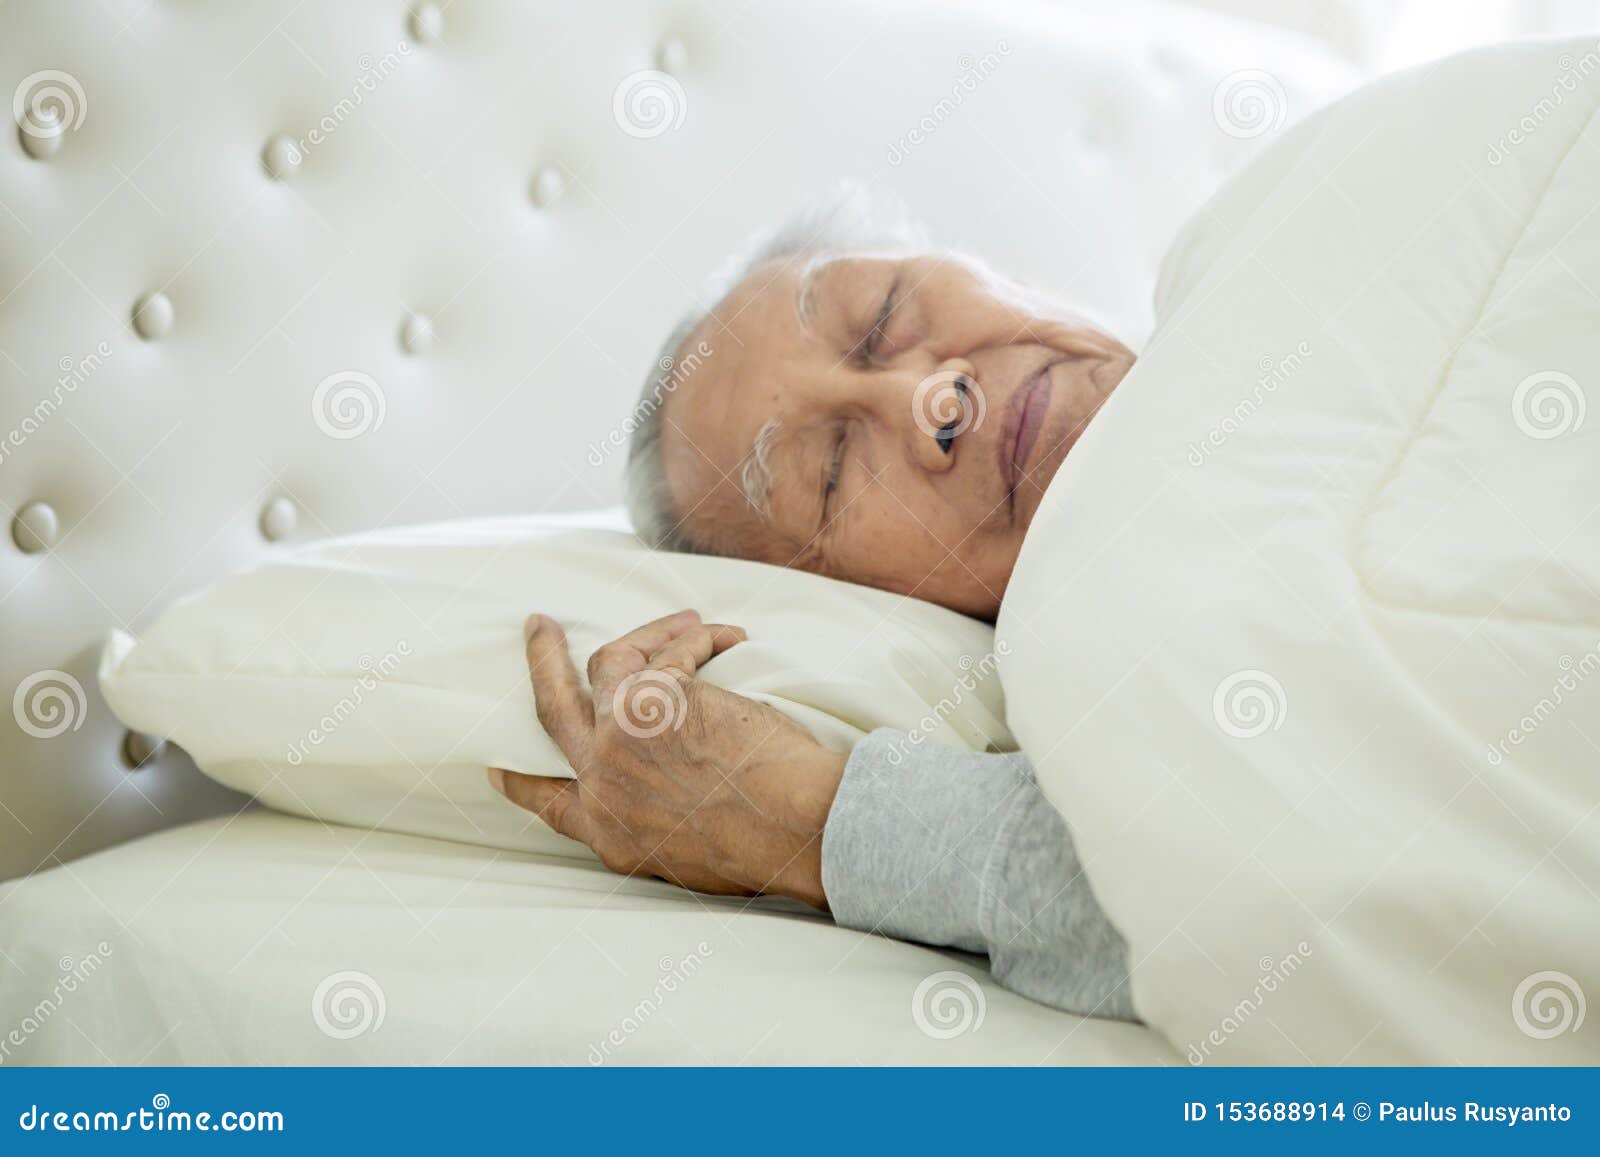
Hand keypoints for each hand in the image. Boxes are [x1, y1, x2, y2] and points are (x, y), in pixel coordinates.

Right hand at [488, 610, 846, 907]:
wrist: (791, 829)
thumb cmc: (762, 848)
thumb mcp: (685, 858)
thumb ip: (656, 825)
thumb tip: (669, 795)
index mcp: (607, 831)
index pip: (550, 801)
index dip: (522, 780)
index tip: (500, 769)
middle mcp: (601, 780)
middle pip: (552, 707)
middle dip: (541, 661)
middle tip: (538, 629)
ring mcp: (620, 733)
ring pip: (608, 661)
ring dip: (645, 633)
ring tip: (681, 622)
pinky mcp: (655, 694)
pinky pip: (674, 649)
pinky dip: (703, 638)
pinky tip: (731, 638)